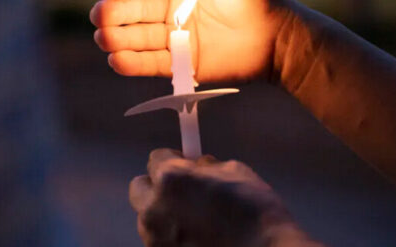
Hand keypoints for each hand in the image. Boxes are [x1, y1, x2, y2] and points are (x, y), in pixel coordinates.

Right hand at [90, 0, 292, 82]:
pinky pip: (151, 63)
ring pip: (136, 37)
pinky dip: (132, 63)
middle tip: (101, 17)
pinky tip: (117, 60)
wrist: (277, 36)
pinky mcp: (181, 62)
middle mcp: (170, 7)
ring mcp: (174, 36)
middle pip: (133, 9)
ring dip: (116, 38)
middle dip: (113, 12)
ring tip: (104, 39)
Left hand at [129, 149, 316, 246]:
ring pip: (148, 218)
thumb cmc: (256, 212)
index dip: (173, 159)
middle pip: (139, 188)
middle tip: (183, 190)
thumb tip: (196, 165)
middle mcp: (154, 209)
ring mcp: (154, 239)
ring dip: (164, 214)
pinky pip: (160, 241)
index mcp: (170, 179)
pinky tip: (200, 239)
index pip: (156, 158)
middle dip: (157, 186)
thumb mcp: (234, 173)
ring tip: (196, 221)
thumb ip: (206, 167)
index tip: (185, 164)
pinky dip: (173, 238)